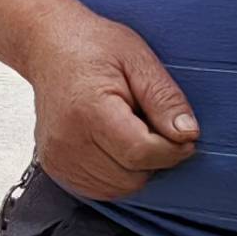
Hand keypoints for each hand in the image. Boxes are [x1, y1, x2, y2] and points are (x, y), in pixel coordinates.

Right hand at [28, 10, 198, 202]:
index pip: (141, 153)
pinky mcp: (55, 167)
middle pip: (132, 177)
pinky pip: (101, 190)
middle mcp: (67, 140)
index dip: (172, 150)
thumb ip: (164, 99)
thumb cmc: (91, 46)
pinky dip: (117, 174)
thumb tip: (187, 134)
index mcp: (89, 110)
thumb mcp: (138, 59)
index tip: (184, 137)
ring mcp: (58, 158)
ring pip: (119, 188)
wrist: (48, 46)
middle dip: (154, 157)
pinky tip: (114, 145)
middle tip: (150, 125)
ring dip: (136, 168)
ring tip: (129, 131)